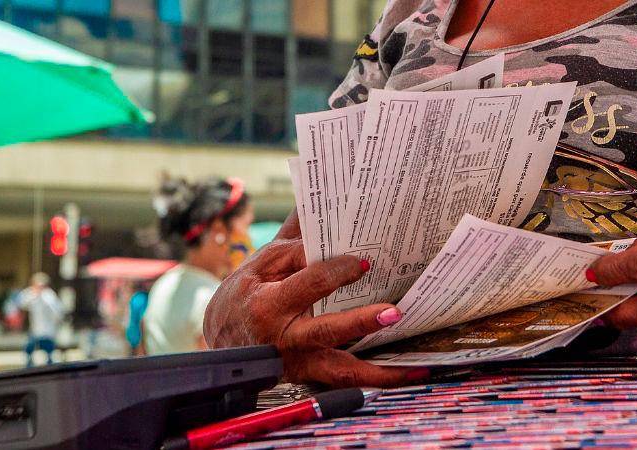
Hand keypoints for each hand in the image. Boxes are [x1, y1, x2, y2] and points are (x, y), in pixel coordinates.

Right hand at [203, 213, 428, 386]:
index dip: (338, 272)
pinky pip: (345, 381)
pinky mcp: (309, 377)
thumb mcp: (260, 264)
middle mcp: (286, 338)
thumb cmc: (243, 298)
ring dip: (379, 371)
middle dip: (361, 322)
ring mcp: (300, 362)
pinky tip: (404, 375)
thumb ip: (293, 239)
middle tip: (393, 312)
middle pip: (327, 332)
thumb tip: (315, 203)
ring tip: (415, 366)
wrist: (221, 346)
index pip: (309, 285)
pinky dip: (375, 380)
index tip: (365, 263)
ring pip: (341, 372)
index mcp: (270, 304)